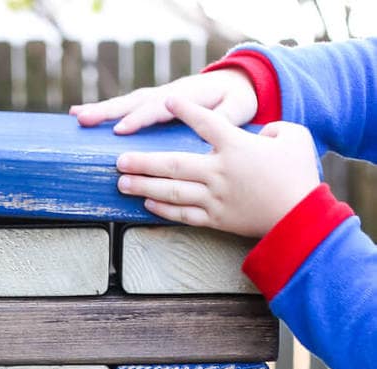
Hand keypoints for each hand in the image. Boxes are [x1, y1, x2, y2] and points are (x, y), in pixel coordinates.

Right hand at [70, 68, 257, 134]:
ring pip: (128, 102)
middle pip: (135, 101)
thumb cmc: (237, 100)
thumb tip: (214, 129)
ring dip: (102, 109)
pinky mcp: (154, 103)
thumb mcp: (238, 110)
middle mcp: (168, 94)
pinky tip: (87, 116)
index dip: (139, 119)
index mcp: (187, 96)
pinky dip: (107, 111)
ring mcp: (159, 97)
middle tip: (84, 118)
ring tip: (77, 116)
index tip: (120, 130)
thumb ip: (225, 120)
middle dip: (108, 110)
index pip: (158, 108)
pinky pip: (128, 107)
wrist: (237, 83)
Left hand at [115, 97, 320, 236]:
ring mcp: (215, 198)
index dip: (185, 110)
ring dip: (143, 186)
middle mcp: (220, 173)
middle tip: (118, 159)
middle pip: (173, 164)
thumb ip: (272, 128)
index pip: (205, 123)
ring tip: (121, 183)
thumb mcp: (292, 137)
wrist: (298, 218)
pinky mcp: (215, 220)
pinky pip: (183, 214)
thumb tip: (259, 133)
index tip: (166, 101)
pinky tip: (146, 203)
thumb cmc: (298, 175)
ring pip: (171, 192)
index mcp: (237, 147)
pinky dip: (162, 209)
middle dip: (143, 161)